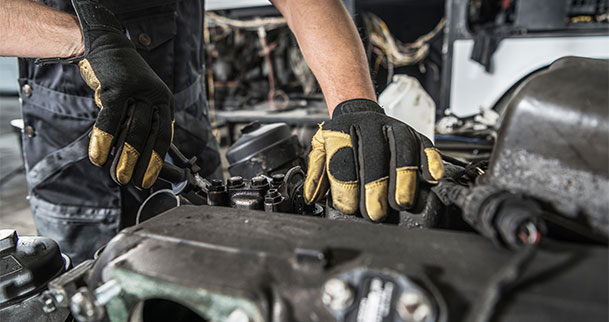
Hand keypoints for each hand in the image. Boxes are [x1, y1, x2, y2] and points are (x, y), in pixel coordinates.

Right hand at [71, 0, 173, 188]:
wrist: (106, 44)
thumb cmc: (122, 80)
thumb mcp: (138, 101)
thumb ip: (140, 126)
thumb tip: (139, 161)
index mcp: (165, 103)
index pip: (165, 137)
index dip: (158, 161)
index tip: (149, 180)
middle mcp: (155, 97)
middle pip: (151, 137)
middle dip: (142, 163)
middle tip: (135, 184)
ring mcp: (137, 92)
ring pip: (133, 130)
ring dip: (125, 157)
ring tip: (118, 177)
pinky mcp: (117, 87)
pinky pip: (111, 119)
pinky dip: (105, 140)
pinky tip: (98, 157)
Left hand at [304, 99, 443, 220]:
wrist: (358, 113)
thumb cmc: (342, 138)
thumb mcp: (322, 150)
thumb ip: (317, 173)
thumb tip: (312, 196)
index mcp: (343, 129)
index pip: (343, 157)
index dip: (346, 185)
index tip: (349, 207)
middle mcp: (370, 125)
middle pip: (373, 154)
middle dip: (375, 186)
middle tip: (375, 212)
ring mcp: (395, 128)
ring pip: (402, 149)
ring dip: (403, 177)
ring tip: (401, 202)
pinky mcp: (415, 134)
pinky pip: (426, 146)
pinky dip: (430, 162)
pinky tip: (432, 178)